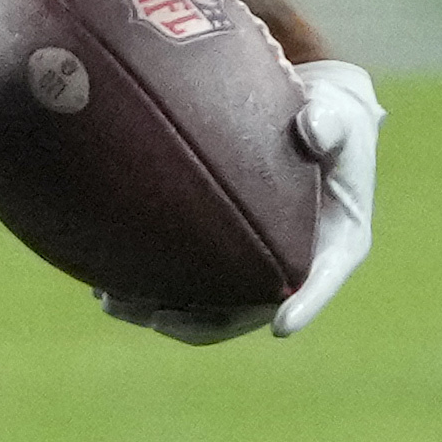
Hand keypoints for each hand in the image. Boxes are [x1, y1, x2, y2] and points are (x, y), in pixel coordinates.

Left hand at [97, 55, 382, 342]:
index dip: (306, 304)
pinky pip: (185, 288)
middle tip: (156, 318)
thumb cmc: (328, 118)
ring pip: (209, 310)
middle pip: (251, 311)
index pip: (323, 278)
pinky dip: (147, 293)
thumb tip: (314, 128)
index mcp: (336, 242)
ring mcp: (253, 268)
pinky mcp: (220, 260)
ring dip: (161, 314)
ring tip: (113, 304)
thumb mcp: (337, 115)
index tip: (283, 325)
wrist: (304, 118)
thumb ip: (329, 122)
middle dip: (204, 323)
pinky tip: (104, 288)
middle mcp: (294, 266)